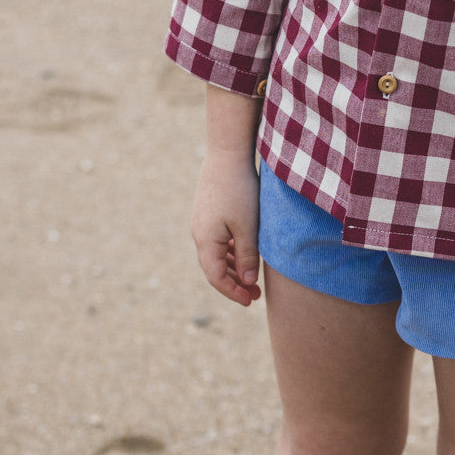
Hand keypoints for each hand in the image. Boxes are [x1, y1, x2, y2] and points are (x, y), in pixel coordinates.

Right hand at [192, 151, 260, 305]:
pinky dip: (231, 252)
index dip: (233, 293)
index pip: (216, 278)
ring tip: (252, 278)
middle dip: (235, 284)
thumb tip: (248, 283)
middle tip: (255, 295)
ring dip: (233, 269)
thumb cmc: (240, 190)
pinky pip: (218, 241)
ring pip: (216, 255)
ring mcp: (202, 223)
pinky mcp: (208, 212)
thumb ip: (248, 257)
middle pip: (214, 269)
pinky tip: (246, 254)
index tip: (251, 301)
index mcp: (206, 241)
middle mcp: (199, 234)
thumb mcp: (248, 228)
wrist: (227, 153)